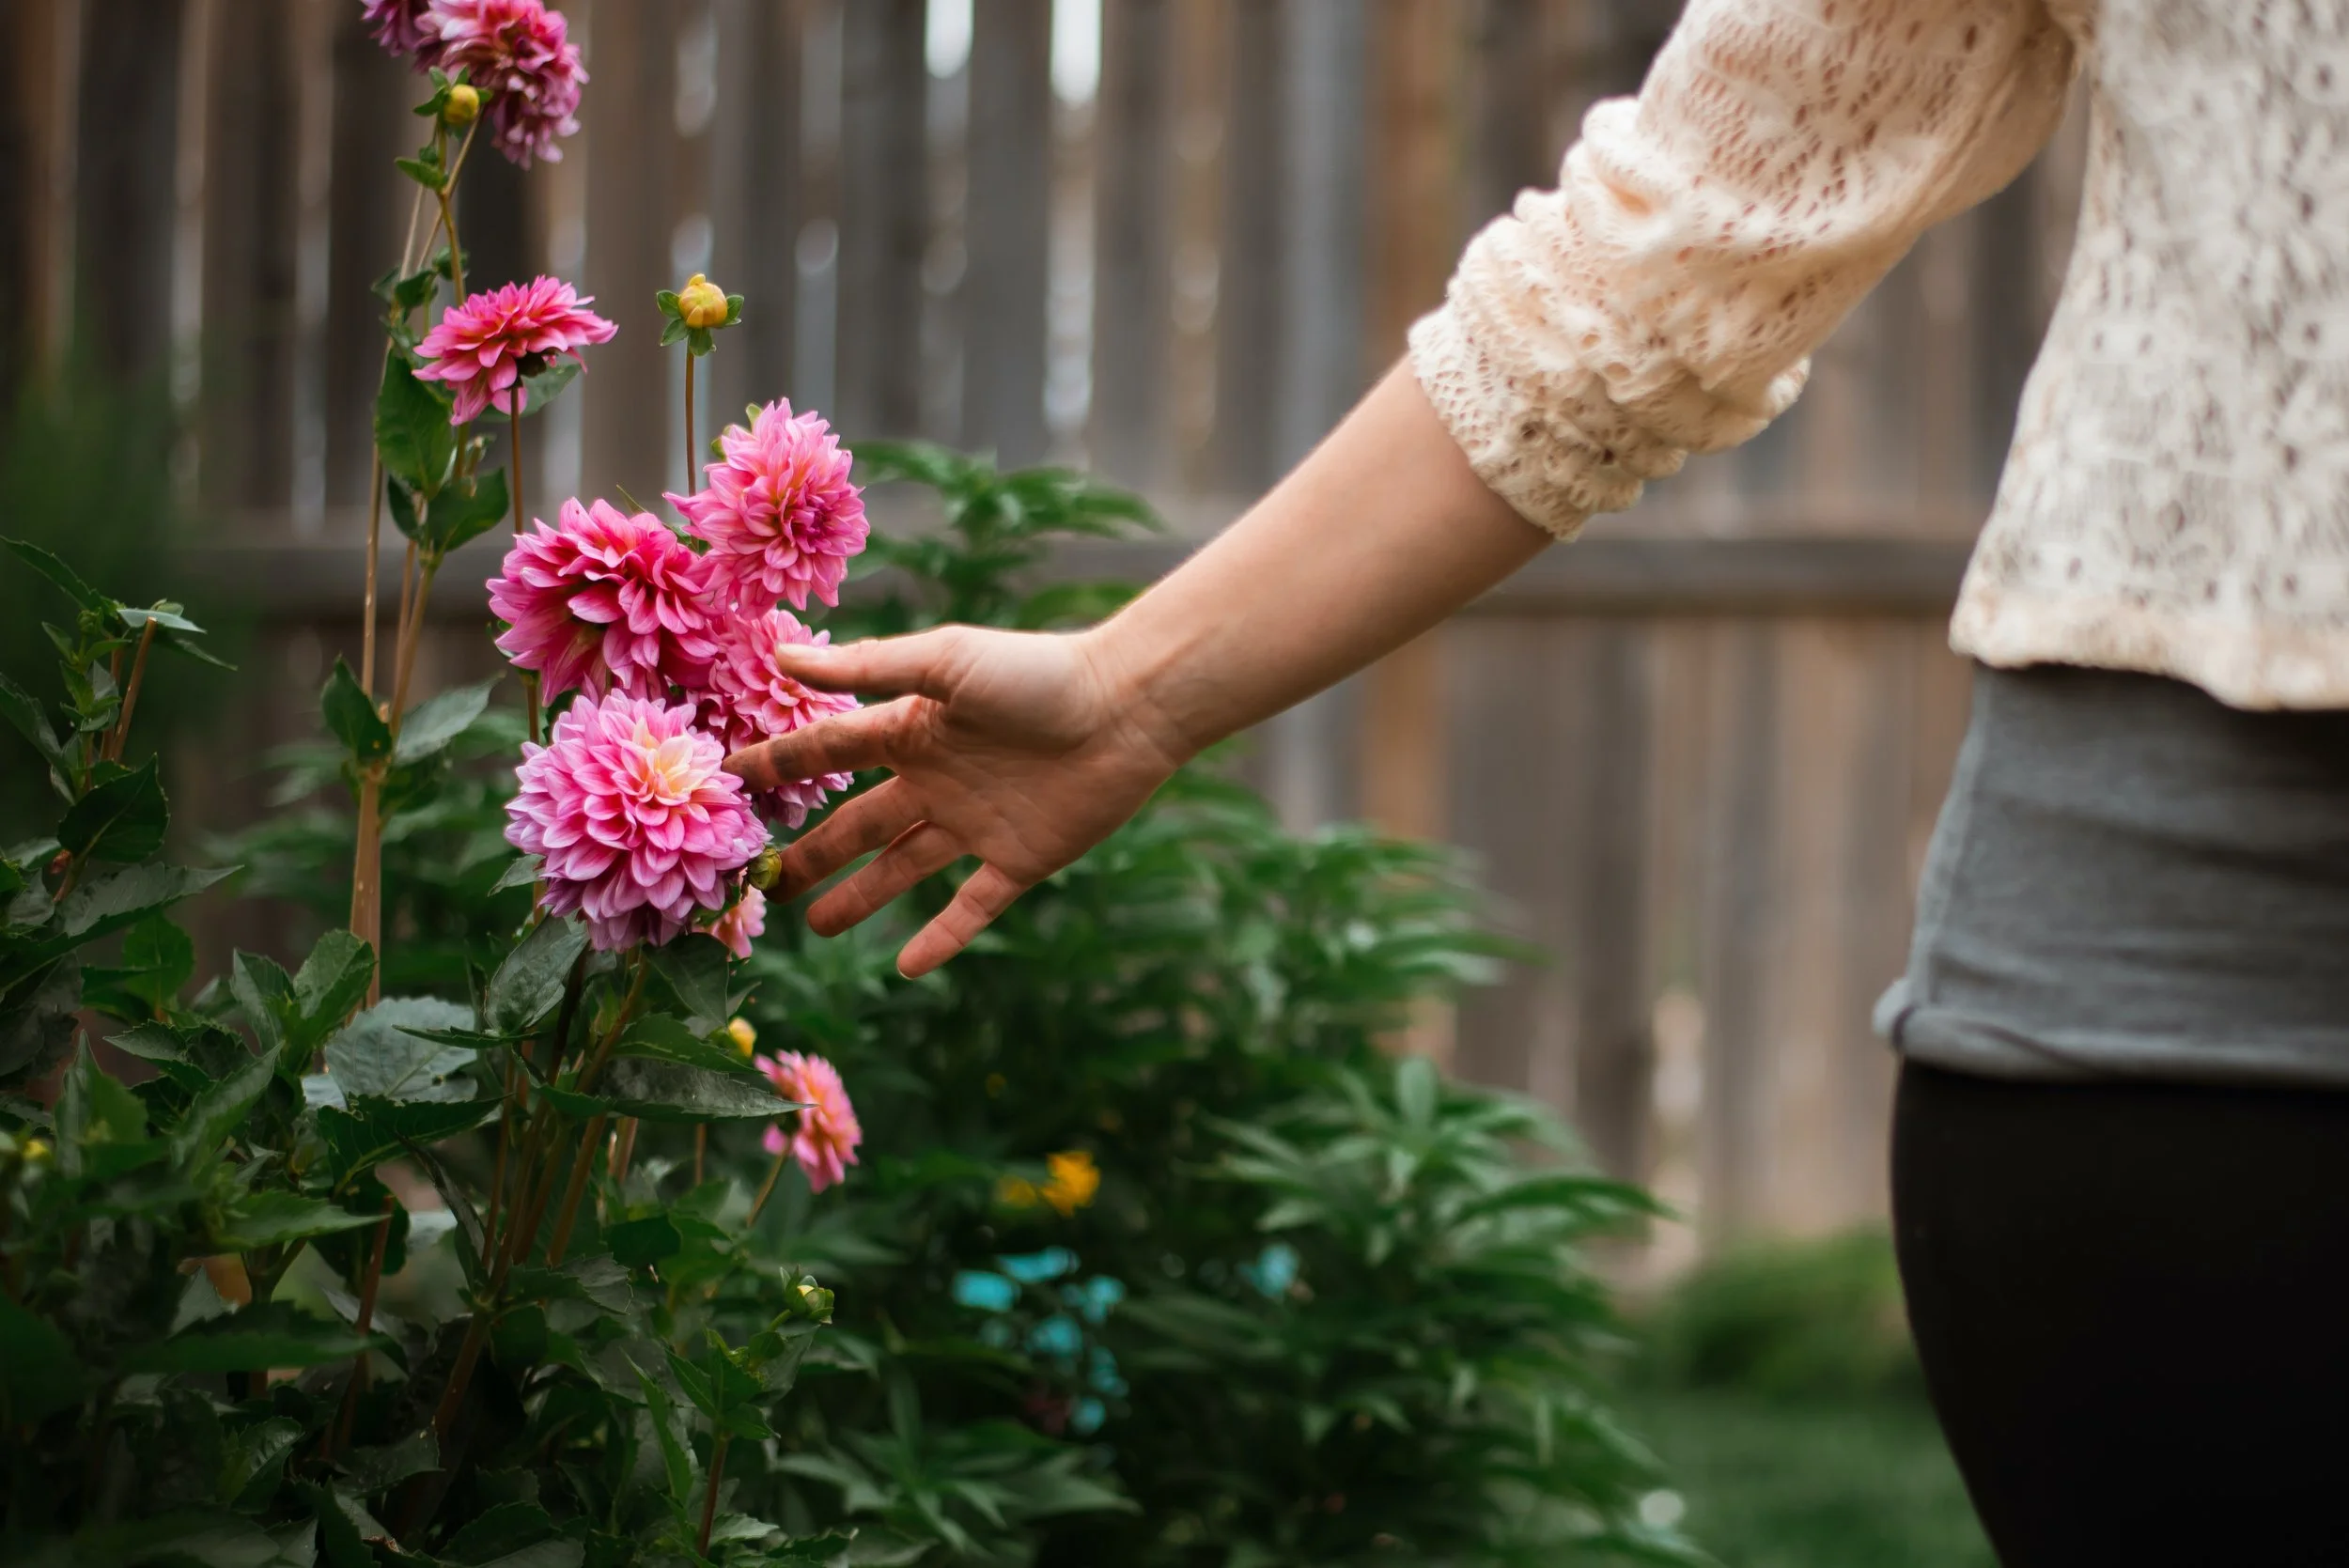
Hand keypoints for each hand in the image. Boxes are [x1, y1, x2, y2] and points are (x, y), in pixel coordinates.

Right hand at [723, 625, 1189, 977]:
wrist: (1128, 709)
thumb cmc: (1037, 673)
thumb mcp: (944, 663)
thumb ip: (868, 668)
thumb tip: (785, 654)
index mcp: (912, 730)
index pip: (827, 752)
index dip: (779, 765)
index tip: (727, 781)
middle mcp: (936, 780)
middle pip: (857, 824)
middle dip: (809, 852)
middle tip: (762, 884)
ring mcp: (976, 823)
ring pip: (902, 868)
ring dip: (860, 896)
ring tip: (815, 923)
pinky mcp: (1021, 860)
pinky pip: (973, 908)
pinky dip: (942, 937)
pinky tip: (909, 967)